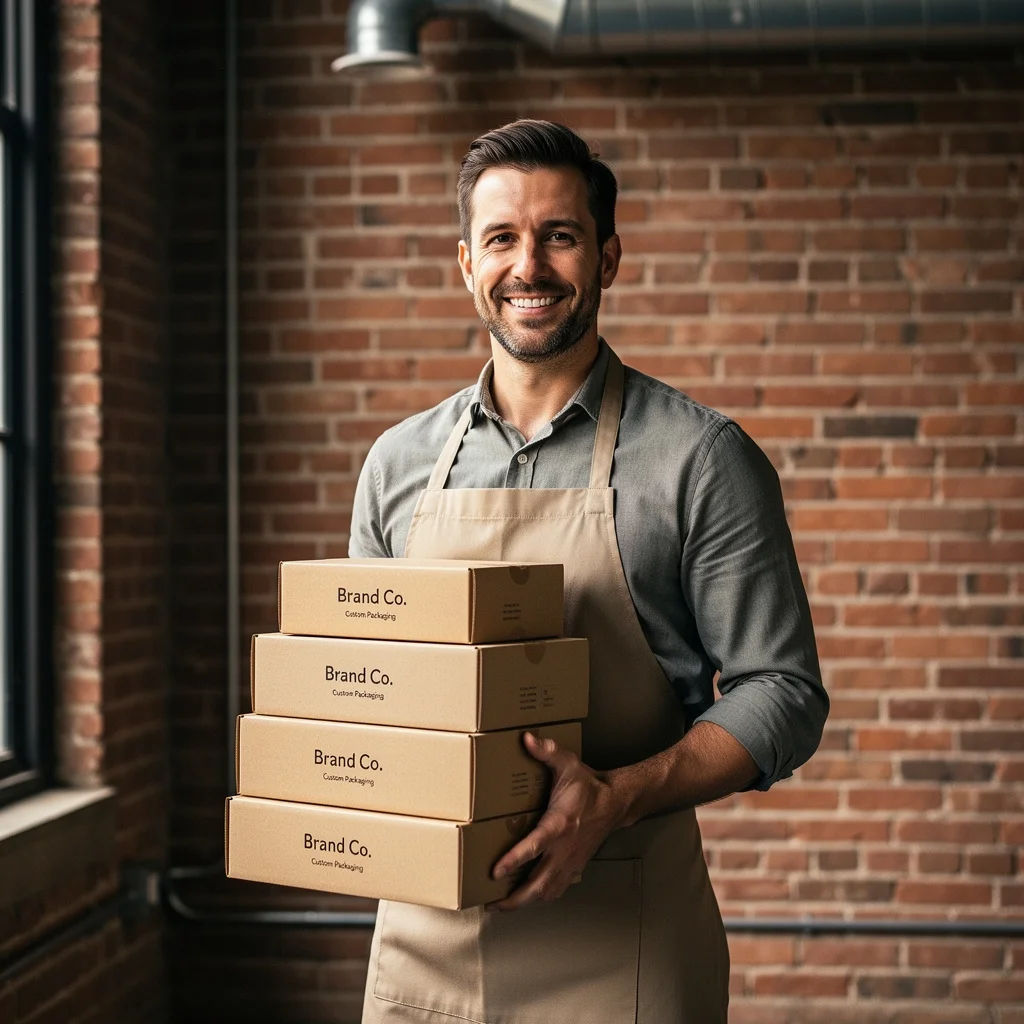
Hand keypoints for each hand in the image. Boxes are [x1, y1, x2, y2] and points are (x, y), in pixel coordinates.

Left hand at [486, 732, 625, 911]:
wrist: (616, 803)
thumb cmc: (588, 786)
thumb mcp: (568, 764)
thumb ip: (547, 752)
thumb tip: (526, 739)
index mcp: (559, 823)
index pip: (534, 846)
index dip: (514, 860)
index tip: (495, 872)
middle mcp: (564, 848)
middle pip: (539, 883)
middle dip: (515, 898)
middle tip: (491, 903)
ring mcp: (571, 861)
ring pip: (547, 892)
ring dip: (524, 902)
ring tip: (501, 906)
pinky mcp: (574, 867)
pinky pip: (556, 889)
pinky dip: (540, 898)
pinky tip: (526, 899)